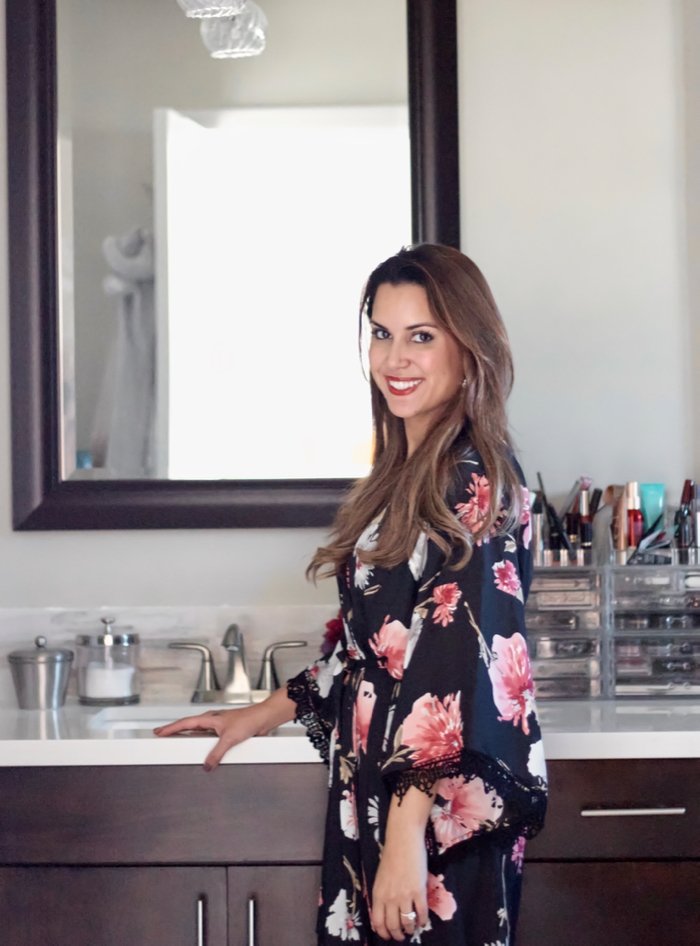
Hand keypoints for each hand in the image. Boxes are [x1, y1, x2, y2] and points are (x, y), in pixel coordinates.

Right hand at [154, 704, 264, 769]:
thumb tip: (207, 765)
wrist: (263, 718)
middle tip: (161, 734)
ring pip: (197, 731)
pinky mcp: (225, 732)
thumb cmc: (248, 720)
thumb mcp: (229, 739)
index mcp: (209, 718)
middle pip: (188, 725)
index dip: (171, 728)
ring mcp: (218, 726)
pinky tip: (201, 749)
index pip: (185, 723)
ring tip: (175, 740)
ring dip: (186, 735)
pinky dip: (200, 742)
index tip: (159, 732)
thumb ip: (216, 753)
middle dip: (174, 729)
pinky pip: (207, 738)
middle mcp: (212, 720)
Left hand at [371, 826, 428, 940]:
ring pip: (407, 922)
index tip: (388, 936)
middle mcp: (390, 897)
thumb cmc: (391, 855)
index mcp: (378, 894)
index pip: (377, 922)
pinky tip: (423, 921)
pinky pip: (421, 913)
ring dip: (410, 929)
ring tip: (412, 929)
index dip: (383, 933)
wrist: (403, 840)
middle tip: (402, 936)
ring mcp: (404, 895)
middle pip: (393, 926)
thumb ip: (383, 894)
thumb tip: (386, 911)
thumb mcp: (381, 877)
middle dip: (397, 935)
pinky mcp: (419, 891)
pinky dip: (423, 920)